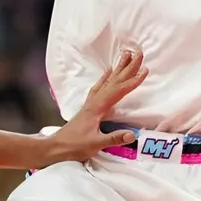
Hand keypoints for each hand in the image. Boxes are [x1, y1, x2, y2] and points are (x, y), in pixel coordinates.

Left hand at [43, 49, 147, 163]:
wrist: (56, 147)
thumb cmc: (75, 146)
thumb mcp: (96, 144)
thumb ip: (114, 138)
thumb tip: (133, 134)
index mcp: (98, 107)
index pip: (119, 91)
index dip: (133, 81)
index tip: (145, 70)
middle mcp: (95, 100)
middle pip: (115, 80)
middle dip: (128, 67)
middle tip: (139, 53)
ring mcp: (91, 102)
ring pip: (108, 81)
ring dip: (118, 68)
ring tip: (126, 55)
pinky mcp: (89, 105)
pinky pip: (100, 86)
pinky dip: (105, 77)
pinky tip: (109, 71)